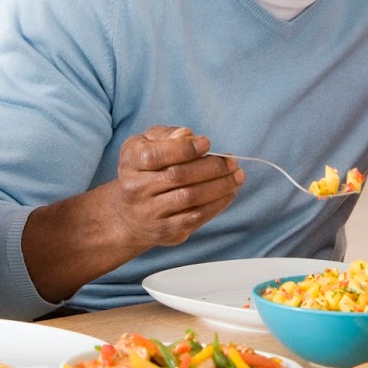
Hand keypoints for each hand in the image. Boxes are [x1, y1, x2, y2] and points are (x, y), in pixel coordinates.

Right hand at [107, 125, 241, 249]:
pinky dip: (217, 204)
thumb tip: (188, 135)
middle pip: (178, 176)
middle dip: (212, 167)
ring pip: (191, 198)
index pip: (156, 155)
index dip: (185, 149)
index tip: (207, 143)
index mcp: (131, 162)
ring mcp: (151, 214)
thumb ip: (167, 135)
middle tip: (232, 161)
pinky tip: (229, 193)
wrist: (130, 214)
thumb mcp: (148, 144)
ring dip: (220, 186)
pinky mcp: (166, 231)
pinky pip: (196, 217)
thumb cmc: (145, 170)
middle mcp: (136, 190)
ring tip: (237, 176)